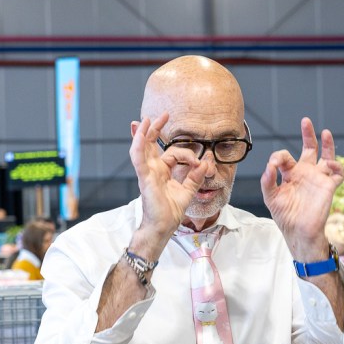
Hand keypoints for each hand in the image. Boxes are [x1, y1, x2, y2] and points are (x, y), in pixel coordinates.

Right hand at [129, 113, 207, 244]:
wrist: (163, 227)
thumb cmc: (171, 212)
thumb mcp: (188, 191)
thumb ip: (196, 177)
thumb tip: (206, 163)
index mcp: (163, 172)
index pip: (174, 154)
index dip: (189, 155)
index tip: (200, 163)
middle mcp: (153, 170)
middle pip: (151, 145)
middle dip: (156, 129)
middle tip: (163, 115)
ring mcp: (147, 173)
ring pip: (141, 148)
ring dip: (143, 133)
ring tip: (145, 120)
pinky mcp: (144, 178)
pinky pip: (138, 159)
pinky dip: (138, 145)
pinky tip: (139, 133)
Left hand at [260, 117, 343, 258]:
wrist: (299, 232)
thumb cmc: (285, 216)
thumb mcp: (271, 197)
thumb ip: (267, 181)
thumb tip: (269, 166)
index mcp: (290, 174)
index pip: (285, 157)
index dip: (278, 157)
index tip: (274, 164)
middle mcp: (305, 173)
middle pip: (310, 148)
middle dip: (308, 134)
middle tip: (305, 121)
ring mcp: (318, 178)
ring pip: (327, 155)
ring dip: (327, 144)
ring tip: (325, 132)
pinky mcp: (329, 186)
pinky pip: (338, 171)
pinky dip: (335, 164)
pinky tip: (327, 163)